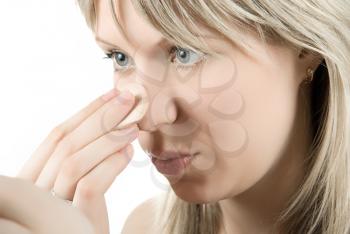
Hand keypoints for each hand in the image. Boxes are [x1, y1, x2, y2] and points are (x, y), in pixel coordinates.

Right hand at [15, 89, 138, 233]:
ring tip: (133, 127)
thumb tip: (112, 121)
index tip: (112, 94)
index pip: (56, 135)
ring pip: (74, 161)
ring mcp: (51, 206)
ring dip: (107, 139)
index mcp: (34, 175)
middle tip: (128, 100)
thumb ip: (83, 157)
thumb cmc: (85, 213)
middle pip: (66, 143)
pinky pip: (89, 185)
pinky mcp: (73, 221)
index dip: (86, 112)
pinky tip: (129, 154)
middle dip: (100, 117)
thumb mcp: (76, 182)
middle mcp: (35, 189)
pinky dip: (111, 164)